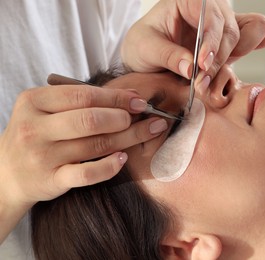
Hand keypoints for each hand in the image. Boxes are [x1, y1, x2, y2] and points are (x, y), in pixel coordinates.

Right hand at [0, 85, 166, 208]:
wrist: (8, 173)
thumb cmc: (37, 135)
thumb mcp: (46, 110)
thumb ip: (80, 101)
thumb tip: (130, 97)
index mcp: (34, 101)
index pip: (83, 95)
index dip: (116, 97)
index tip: (139, 101)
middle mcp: (34, 128)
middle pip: (90, 119)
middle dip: (123, 117)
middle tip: (144, 117)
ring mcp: (41, 156)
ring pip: (94, 145)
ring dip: (128, 138)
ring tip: (148, 131)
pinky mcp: (50, 180)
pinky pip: (87, 174)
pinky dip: (110, 166)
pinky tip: (123, 158)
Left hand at [121, 0, 264, 88]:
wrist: (145, 58)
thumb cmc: (142, 45)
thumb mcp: (145, 48)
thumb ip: (168, 56)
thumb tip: (190, 68)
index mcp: (188, 1)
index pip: (210, 14)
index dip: (211, 39)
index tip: (202, 63)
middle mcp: (209, 11)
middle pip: (231, 29)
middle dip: (218, 58)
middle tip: (200, 82)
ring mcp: (220, 27)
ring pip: (246, 36)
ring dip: (230, 62)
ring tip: (206, 82)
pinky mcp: (226, 43)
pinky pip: (254, 38)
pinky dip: (250, 51)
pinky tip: (231, 66)